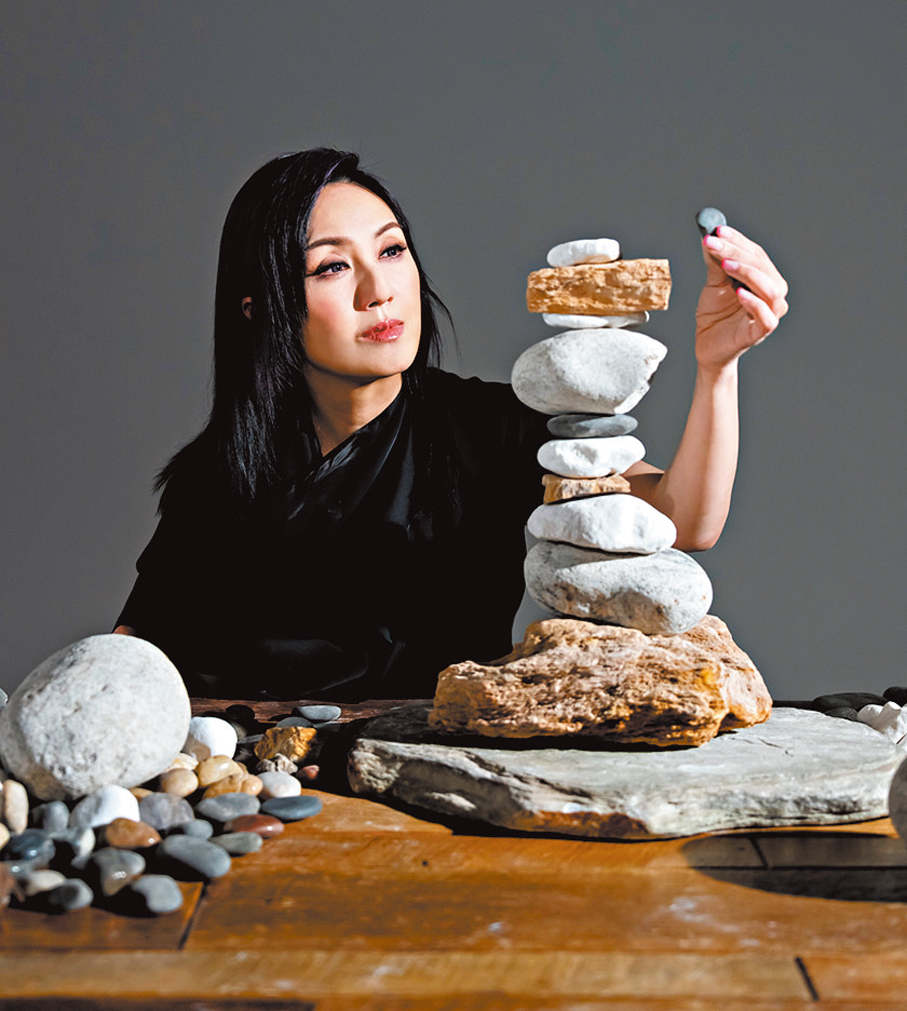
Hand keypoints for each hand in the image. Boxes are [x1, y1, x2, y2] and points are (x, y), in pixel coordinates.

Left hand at [695, 225, 788, 371]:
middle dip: (738, 253)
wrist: (707, 346)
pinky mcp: (761, 333)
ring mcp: (769, 314)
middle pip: (764, 268)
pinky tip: (738, 292)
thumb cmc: (715, 315)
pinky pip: (766, 317)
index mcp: (764, 278)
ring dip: (749, 273)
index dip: (738, 241)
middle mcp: (772, 294)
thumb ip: (714, 263)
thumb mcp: (713, 284)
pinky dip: (754, 303)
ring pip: (771, 290)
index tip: (718, 230)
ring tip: (726, 265)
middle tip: (715, 244)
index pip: (756, 254)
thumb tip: (709, 237)